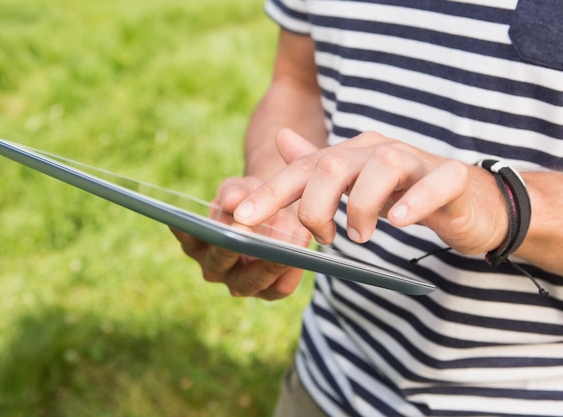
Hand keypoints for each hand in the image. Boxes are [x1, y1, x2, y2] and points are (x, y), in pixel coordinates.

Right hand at [171, 176, 310, 299]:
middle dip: (235, 245)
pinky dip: (292, 271)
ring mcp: (241, 284)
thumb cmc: (249, 198)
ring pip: (253, 280)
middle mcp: (214, 269)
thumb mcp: (240, 188)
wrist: (275, 210)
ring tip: (291, 236)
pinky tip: (304, 252)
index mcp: (197, 243)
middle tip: (249, 229)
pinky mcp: (268, 292)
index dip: (199, 231)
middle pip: (220, 263)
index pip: (190, 239)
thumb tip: (231, 200)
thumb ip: (233, 192)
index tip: (210, 218)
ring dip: (272, 260)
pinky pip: (280, 288)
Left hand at [233, 128, 508, 255]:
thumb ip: (317, 167)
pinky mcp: (452, 178)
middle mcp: (379, 150)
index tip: (242, 221)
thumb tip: (280, 140)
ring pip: (382, 165)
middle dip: (315, 205)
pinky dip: (413, 202)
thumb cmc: (402, 195)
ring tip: (360, 236)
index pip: (303, 169)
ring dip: (362, 205)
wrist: (466, 201)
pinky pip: (434, 183)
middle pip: (334, 164)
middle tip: (322, 238)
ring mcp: (417, 160)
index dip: (271, 193)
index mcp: (352, 154)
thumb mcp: (353, 184)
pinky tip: (397, 221)